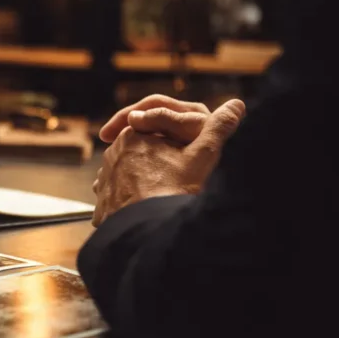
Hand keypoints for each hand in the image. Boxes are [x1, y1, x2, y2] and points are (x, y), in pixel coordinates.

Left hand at [92, 99, 245, 226]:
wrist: (148, 233)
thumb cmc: (175, 191)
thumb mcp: (203, 156)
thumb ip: (218, 128)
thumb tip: (237, 105)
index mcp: (132, 134)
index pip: (154, 130)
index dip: (175, 142)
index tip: (187, 158)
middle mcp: (112, 154)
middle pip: (141, 153)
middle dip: (158, 161)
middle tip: (178, 179)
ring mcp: (104, 180)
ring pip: (129, 174)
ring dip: (143, 180)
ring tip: (165, 196)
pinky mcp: (102, 204)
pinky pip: (118, 197)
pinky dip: (131, 201)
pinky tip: (147, 209)